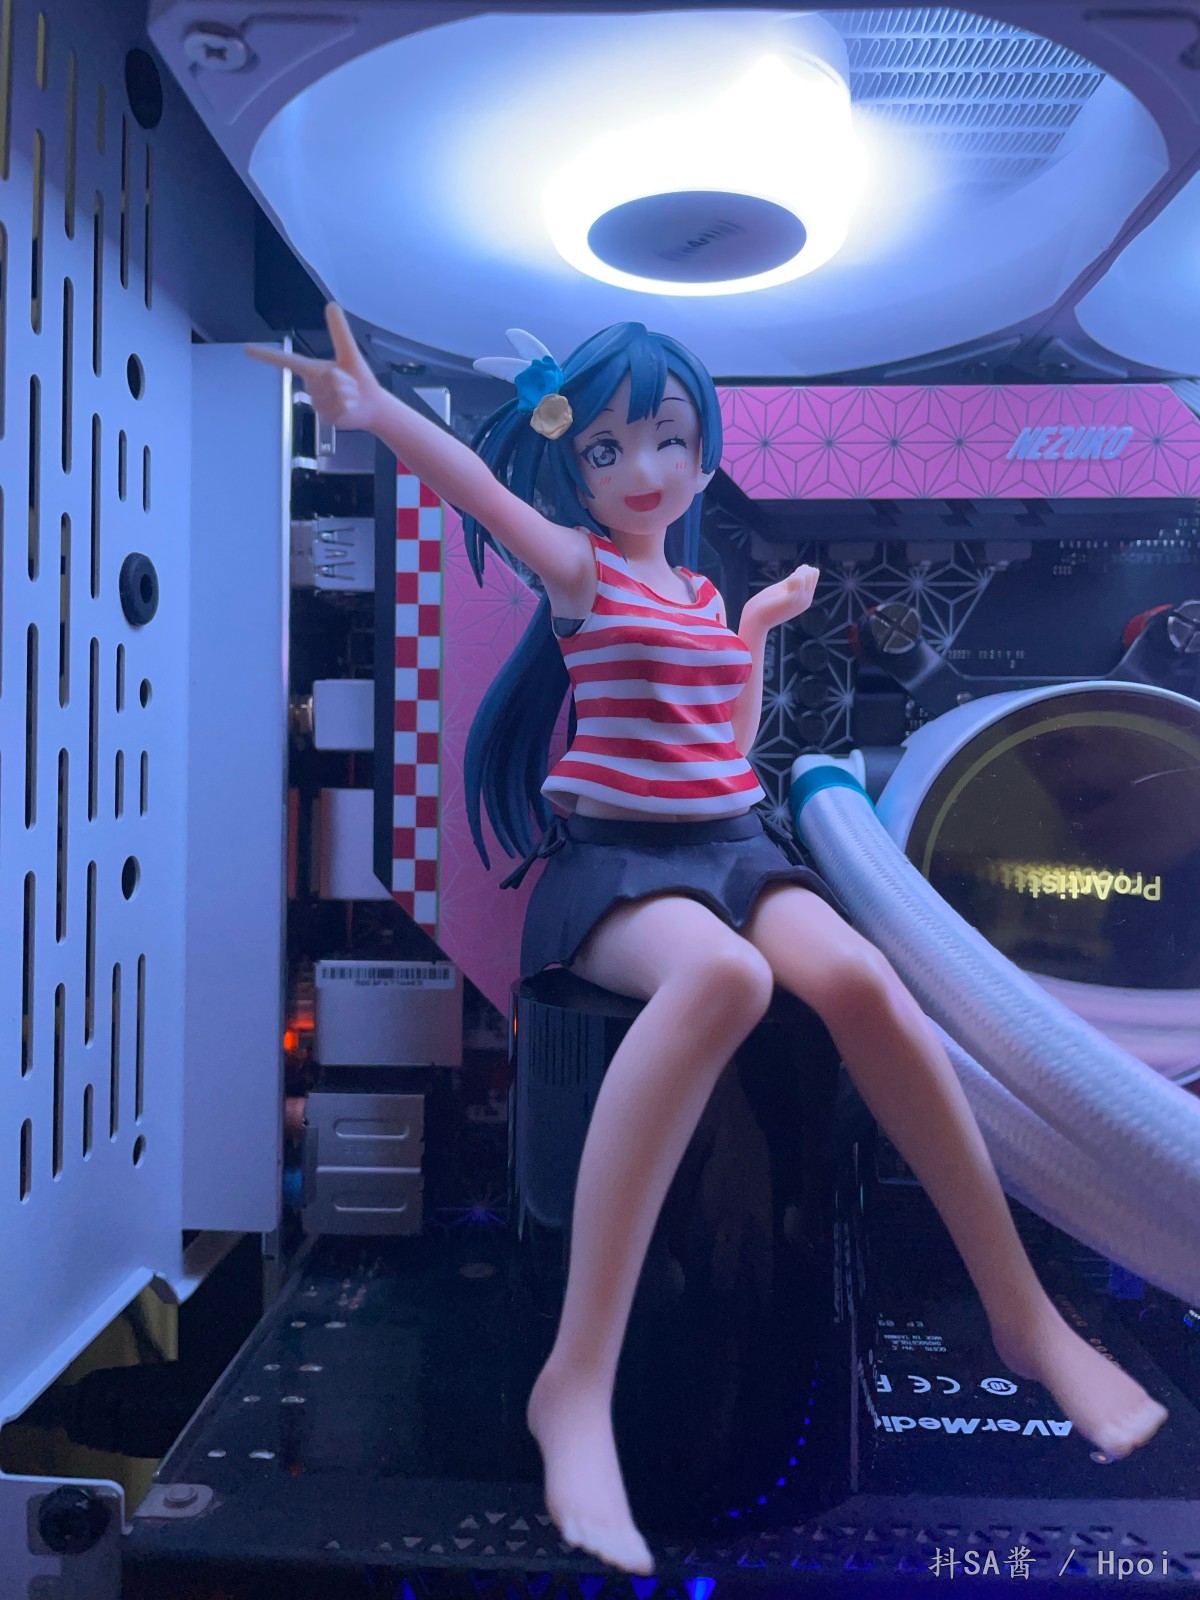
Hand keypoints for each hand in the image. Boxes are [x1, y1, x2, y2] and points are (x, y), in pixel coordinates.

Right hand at [246, 303, 384, 431]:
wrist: (372, 404)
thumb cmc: (359, 378)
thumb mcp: (350, 353)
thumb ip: (340, 331)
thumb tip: (331, 304)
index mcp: (312, 369)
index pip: (285, 360)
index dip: (266, 355)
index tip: (247, 349)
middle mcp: (310, 386)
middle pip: (327, 377)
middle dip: (345, 379)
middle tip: (350, 383)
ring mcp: (316, 404)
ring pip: (334, 393)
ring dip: (350, 393)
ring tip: (351, 395)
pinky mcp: (325, 418)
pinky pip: (338, 408)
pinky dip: (351, 406)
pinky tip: (351, 407)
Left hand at [742, 564, 819, 631]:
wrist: (755, 620)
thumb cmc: (765, 604)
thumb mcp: (783, 588)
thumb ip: (792, 581)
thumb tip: (804, 567)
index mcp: (805, 598)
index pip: (814, 574)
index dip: (801, 570)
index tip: (789, 578)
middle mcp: (806, 600)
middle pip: (812, 572)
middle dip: (799, 571)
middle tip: (785, 583)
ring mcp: (801, 601)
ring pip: (807, 574)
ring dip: (794, 574)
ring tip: (784, 586)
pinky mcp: (793, 599)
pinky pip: (799, 579)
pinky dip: (791, 578)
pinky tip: (784, 586)